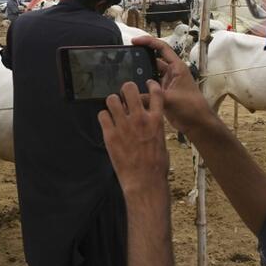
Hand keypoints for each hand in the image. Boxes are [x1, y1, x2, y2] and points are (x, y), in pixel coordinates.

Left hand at [98, 81, 169, 196]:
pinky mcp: (110, 135)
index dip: (150, 85)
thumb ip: (155, 128)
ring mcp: (124, 126)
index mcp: (156, 120)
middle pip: (129, 89)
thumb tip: (151, 123)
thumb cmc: (156, 166)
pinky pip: (102, 115)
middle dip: (126, 89)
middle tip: (125, 95)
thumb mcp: (162, 142)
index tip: (147, 84)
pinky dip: (104, 117)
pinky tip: (108, 123)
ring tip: (114, 109)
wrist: (145, 181)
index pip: (155, 93)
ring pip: (112, 99)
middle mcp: (140, 119)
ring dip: (113, 102)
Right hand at [131, 35, 214, 135]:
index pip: (162, 48)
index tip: (134, 41)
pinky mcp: (163, 93)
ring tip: (125, 74)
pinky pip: (149, 87)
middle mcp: (171, 73)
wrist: (197, 123)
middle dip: (140, 58)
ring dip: (140, 74)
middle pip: (153, 60)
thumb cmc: (191, 107)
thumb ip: (151, 96)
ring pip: (150, 74)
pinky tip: (131, 89)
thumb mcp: (170, 99)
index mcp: (177, 67)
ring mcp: (167, 83)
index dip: (148, 42)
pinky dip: (142, 87)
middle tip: (125, 58)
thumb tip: (133, 95)